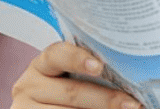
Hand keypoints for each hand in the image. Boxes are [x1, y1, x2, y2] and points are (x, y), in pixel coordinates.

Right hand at [11, 42, 139, 108]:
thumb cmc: (66, 89)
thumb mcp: (69, 76)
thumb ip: (90, 72)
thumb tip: (129, 75)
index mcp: (42, 65)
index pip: (57, 55)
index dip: (77, 58)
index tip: (98, 66)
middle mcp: (29, 85)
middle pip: (72, 92)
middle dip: (106, 99)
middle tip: (132, 104)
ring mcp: (26, 108)